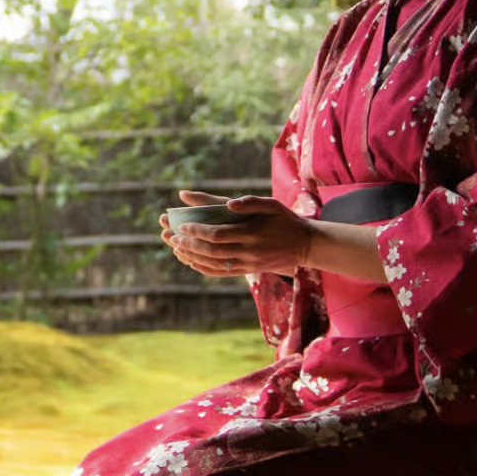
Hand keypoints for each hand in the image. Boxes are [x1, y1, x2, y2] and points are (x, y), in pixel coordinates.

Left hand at [159, 192, 309, 279]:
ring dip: (192, 257)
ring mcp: (249, 264)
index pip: (218, 235)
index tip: (182, 225)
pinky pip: (223, 273)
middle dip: (189, 244)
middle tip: (171, 236)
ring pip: (214, 264)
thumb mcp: (272, 205)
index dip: (197, 232)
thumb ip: (250, 202)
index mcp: (252, 233)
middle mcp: (249, 251)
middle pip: (212, 251)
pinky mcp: (249, 271)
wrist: (306, 245)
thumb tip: (228, 203)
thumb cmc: (286, 220)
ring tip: (175, 248)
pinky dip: (204, 269)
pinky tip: (191, 262)